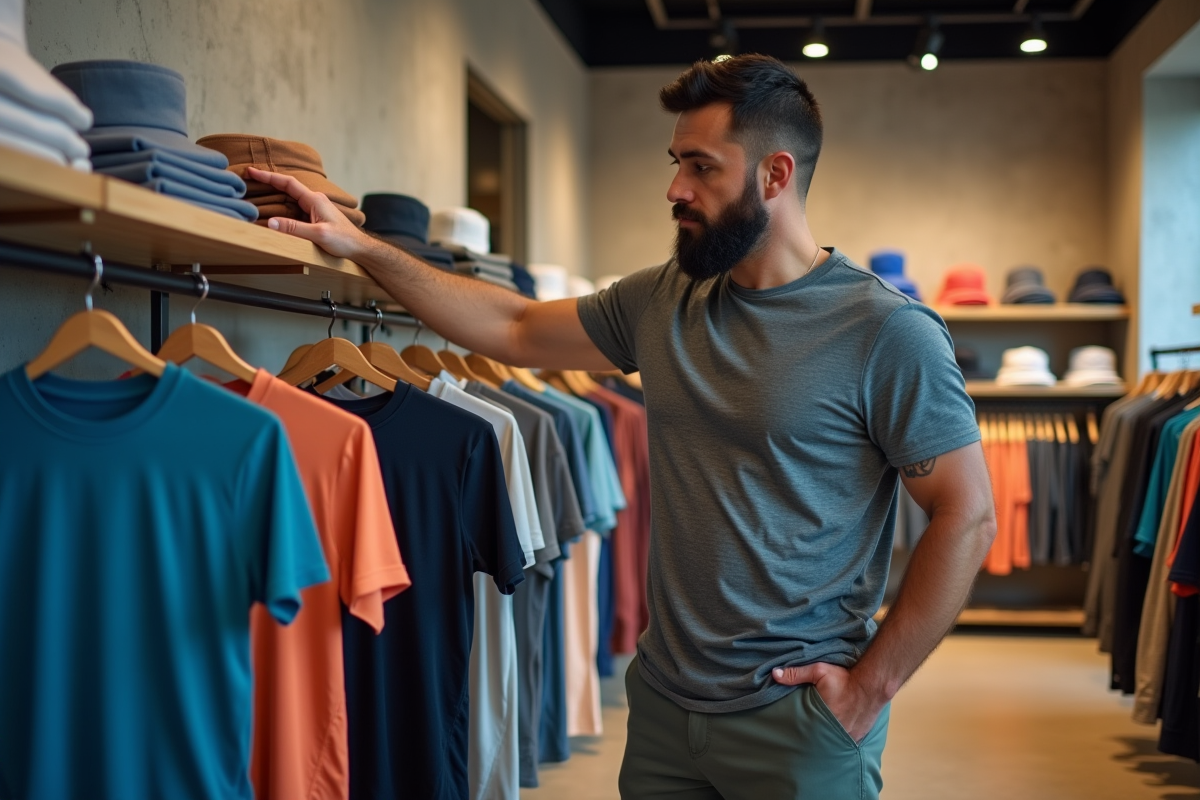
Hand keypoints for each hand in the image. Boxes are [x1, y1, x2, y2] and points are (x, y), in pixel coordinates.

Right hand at [246, 167, 368, 259]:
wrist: (359, 248)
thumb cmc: (344, 241)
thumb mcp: (318, 235)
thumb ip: (295, 228)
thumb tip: (271, 222)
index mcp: (315, 200)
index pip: (288, 183)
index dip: (269, 176)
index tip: (252, 171)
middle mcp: (314, 200)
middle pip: (287, 187)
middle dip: (268, 181)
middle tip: (249, 178)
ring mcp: (315, 208)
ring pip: (290, 197)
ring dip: (274, 193)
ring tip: (256, 190)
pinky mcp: (315, 217)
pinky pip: (294, 207)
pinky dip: (281, 205)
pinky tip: (273, 208)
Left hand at [773, 662, 885, 742]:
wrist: (873, 684)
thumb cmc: (846, 678)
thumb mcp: (819, 671)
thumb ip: (796, 674)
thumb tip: (774, 674)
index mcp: (822, 717)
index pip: (804, 729)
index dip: (797, 730)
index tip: (791, 729)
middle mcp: (835, 730)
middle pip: (817, 739)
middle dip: (811, 737)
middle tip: (803, 736)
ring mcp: (848, 736)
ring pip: (832, 743)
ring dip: (826, 740)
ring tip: (817, 738)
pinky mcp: (858, 738)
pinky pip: (845, 744)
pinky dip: (839, 741)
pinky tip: (834, 739)